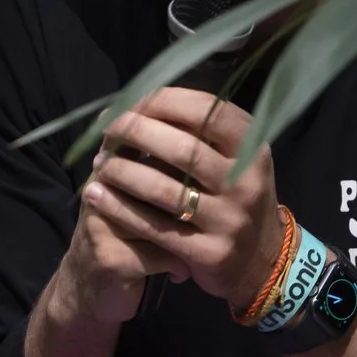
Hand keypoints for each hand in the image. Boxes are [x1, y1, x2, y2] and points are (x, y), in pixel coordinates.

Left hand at [83, 88, 287, 315]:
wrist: (260, 260)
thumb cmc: (233, 194)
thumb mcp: (234, 157)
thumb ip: (200, 129)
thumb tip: (140, 97)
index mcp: (254, 148)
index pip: (206, 110)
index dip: (161, 101)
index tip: (128, 102)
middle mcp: (247, 183)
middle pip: (183, 148)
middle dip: (136, 133)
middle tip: (107, 130)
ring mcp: (230, 220)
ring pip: (164, 189)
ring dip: (122, 171)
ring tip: (98, 162)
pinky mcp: (210, 252)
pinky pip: (155, 227)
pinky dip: (120, 208)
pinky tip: (96, 195)